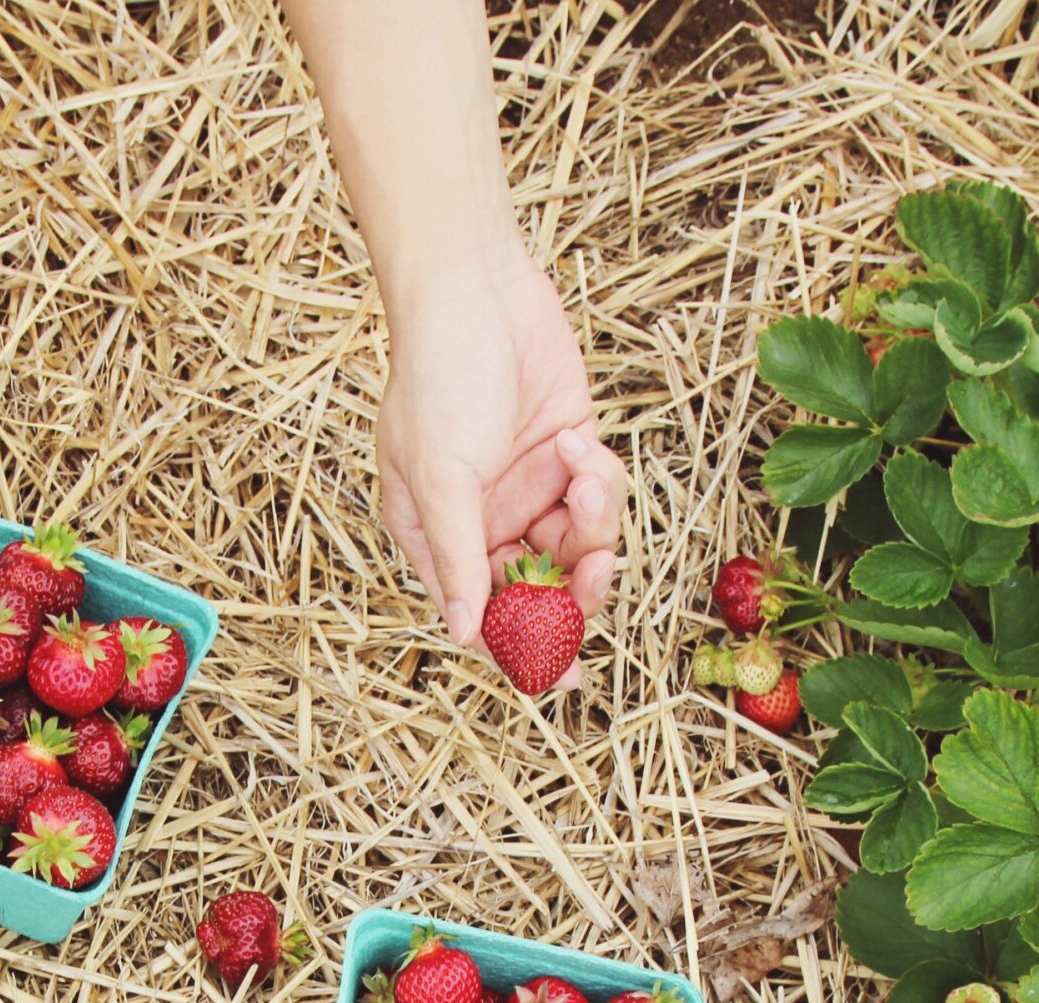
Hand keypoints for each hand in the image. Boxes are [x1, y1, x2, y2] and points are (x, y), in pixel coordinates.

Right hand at [377, 253, 626, 651]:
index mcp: (441, 539)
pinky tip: (575, 439)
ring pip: (581, 548)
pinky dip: (598, 477)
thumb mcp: (440, 476)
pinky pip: (600, 497)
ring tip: (583, 475)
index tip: (562, 677)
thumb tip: (462, 634)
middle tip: (596, 575)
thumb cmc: (437, 376)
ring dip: (594, 521)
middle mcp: (487, 525)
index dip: (523, 650)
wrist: (476, 290)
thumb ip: (458, 559)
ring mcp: (532, 492)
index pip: (484, 615)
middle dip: (575, 590)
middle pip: (544, 593)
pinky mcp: (570, 458)